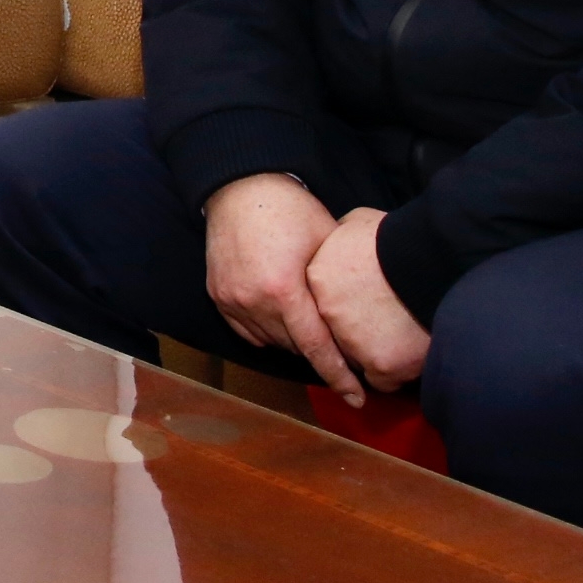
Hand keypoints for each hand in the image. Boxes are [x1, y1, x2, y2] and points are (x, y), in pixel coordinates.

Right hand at [202, 172, 364, 403]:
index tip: (358, 397)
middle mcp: (254, 300)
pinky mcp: (218, 295)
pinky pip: (247, 331)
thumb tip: (364, 318)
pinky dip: (267, 332)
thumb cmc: (291, 209)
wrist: (240, 185)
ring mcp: (232, 299)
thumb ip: (338, 285)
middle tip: (345, 353)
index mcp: (284, 289)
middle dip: (320, 352)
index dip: (338, 375)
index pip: (316, 347)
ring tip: (312, 328)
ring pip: (271, 341)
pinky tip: (282, 319)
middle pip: (294, 346)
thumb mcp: (327, 241)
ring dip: (294, 341)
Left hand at [304, 208, 432, 392]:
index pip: (319, 305)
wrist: (433, 261)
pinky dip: (397, 370)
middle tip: (382, 324)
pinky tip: (411, 353)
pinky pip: (384, 380)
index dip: (340, 308)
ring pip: (359, 360)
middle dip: (354, 333)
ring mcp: (352, 342)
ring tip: (401, 337)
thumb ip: (339, 238)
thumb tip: (339, 239)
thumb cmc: (399, 238)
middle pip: (334, 336)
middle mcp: (327, 314)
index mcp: (318, 279)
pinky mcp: (382, 365)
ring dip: (376, 353)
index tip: (359, 306)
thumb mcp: (357, 223)